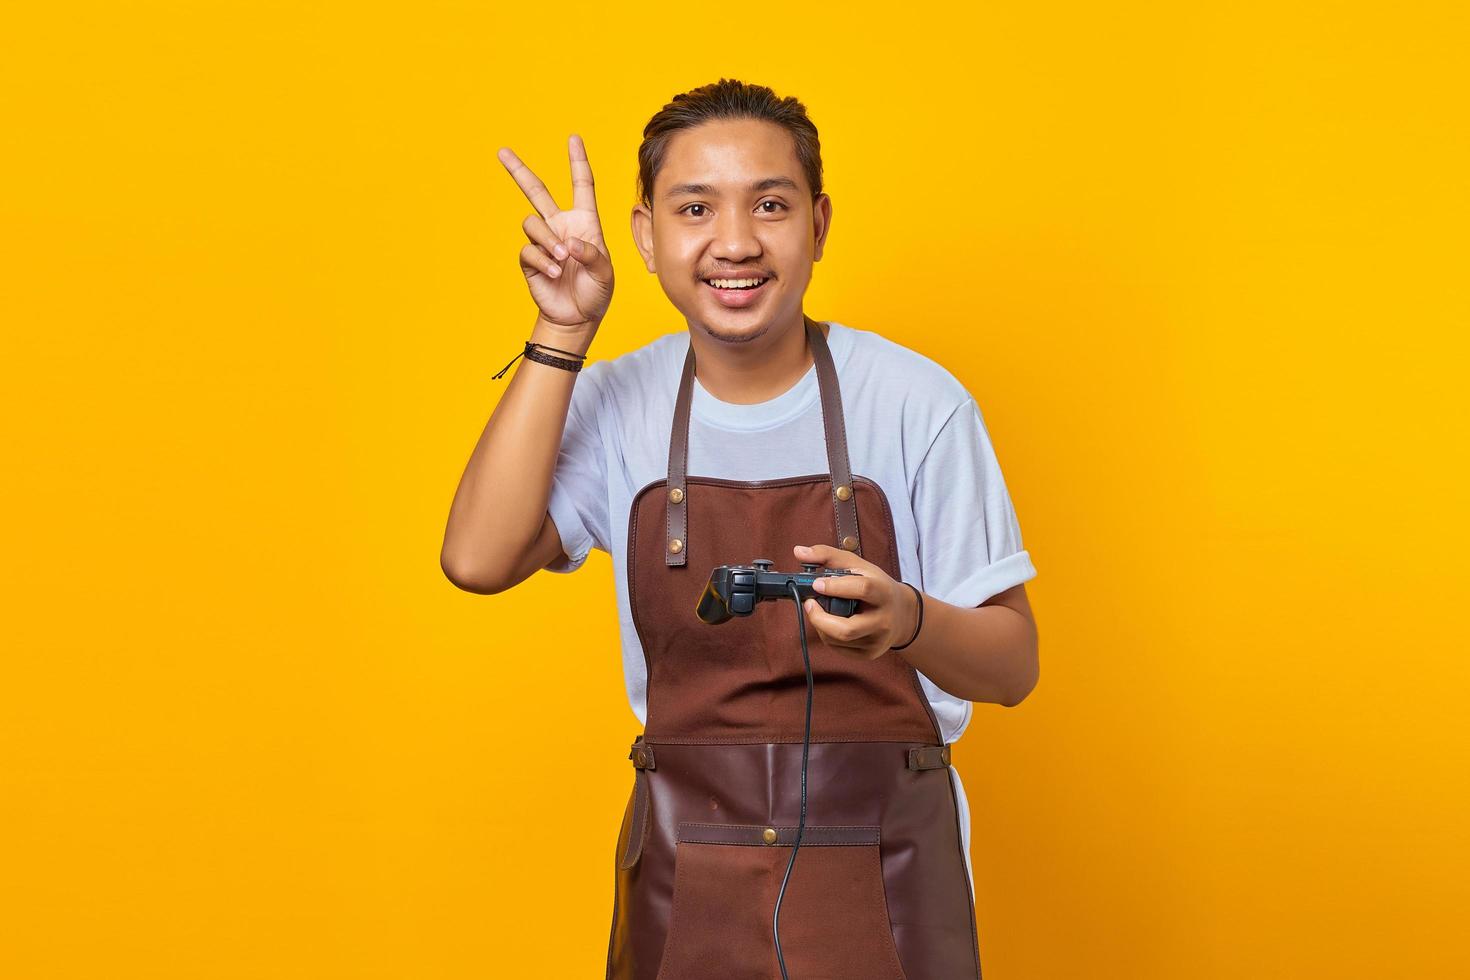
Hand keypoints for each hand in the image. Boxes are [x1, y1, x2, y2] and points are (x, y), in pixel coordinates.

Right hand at [497, 134, 614, 330]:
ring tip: (562, 259)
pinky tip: (553, 272)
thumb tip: (568, 244)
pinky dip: (541, 260)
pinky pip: (528, 250)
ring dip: (547, 240)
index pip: (581, 186)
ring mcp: (543, 242)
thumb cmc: (595, 292)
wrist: (577, 317)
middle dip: (519, 171)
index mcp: (584, 222)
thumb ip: (592, 255)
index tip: (574, 138)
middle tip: (503, 152)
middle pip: (536, 191)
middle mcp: (560, 226)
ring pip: (531, 223)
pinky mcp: (530, 260)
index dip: (578, 162)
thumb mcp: (604, 273)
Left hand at [792, 544, 918, 661]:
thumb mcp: (858, 565)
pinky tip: (830, 623)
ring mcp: (877, 641)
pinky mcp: (869, 654)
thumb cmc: (877, 586)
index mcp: (884, 592)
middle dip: (819, 618)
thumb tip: (799, 552)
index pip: (862, 589)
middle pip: (846, 629)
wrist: (902, 614)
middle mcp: (883, 620)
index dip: (835, 587)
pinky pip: (838, 649)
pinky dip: (827, 635)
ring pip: (837, 640)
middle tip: (809, 604)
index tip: (816, 584)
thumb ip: (827, 555)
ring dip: (820, 626)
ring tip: (821, 612)